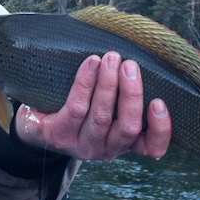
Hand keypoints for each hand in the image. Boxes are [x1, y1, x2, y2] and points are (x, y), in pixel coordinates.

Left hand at [13, 52, 171, 160]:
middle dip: (131, 94)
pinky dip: (86, 83)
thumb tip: (151, 49)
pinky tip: (91, 63)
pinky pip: (77, 108)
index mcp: (125, 142)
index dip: (161, 129)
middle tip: (130, 65)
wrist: (38, 124)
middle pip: (128, 127)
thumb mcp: (109, 106)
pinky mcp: (60, 136)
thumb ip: (128, 90)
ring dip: (108, 85)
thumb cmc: (83, 109)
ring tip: (112, 58)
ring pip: (101, 116)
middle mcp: (107, 149)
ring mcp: (83, 145)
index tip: (160, 102)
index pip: (152, 147)